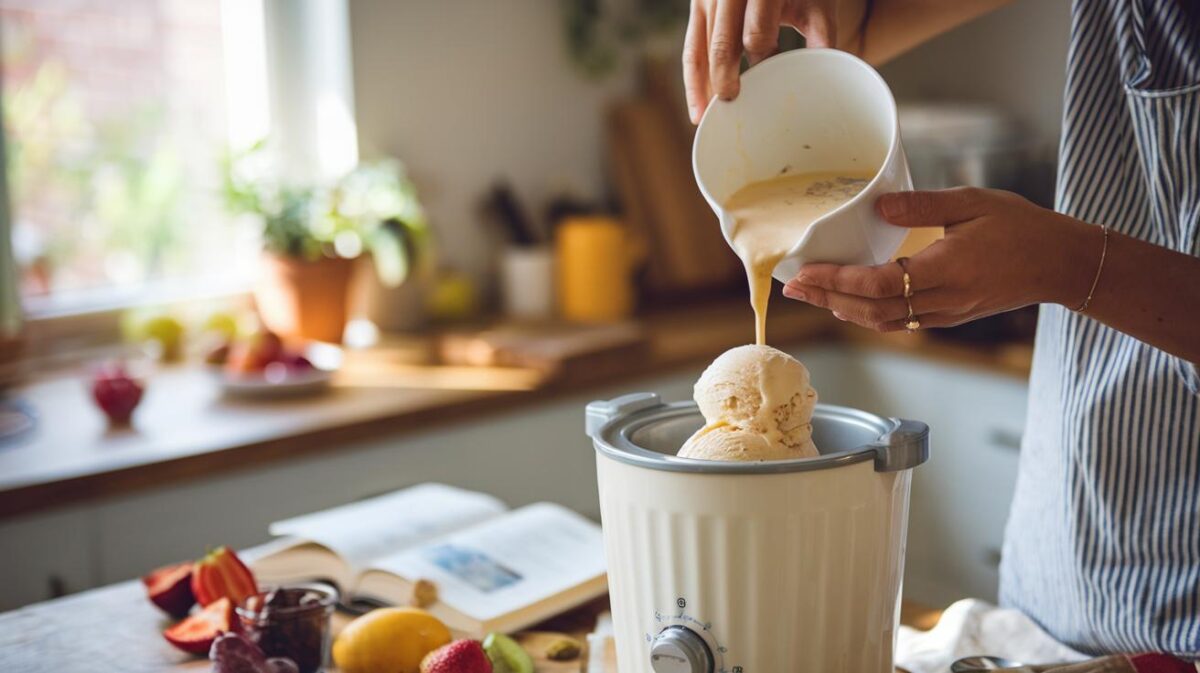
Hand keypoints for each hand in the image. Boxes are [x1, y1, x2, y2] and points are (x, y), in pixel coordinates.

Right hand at [683, 0, 839, 122]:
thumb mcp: (815, 2)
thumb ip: (821, 33)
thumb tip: (827, 74)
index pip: (756, 33)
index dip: (764, 60)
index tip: (773, 79)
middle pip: (722, 44)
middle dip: (725, 78)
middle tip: (732, 105)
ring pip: (700, 50)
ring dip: (703, 86)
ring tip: (707, 118)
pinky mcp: (698, 8)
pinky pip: (691, 50)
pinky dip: (694, 82)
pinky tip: (698, 109)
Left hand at [782, 188, 1101, 331]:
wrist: (1061, 264)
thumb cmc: (1022, 228)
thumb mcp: (972, 203)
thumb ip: (922, 205)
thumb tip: (877, 204)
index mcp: (945, 273)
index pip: (878, 286)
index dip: (837, 283)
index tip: (805, 274)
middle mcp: (941, 302)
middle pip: (870, 311)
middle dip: (826, 300)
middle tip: (791, 287)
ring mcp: (945, 314)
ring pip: (882, 322)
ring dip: (842, 310)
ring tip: (812, 293)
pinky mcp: (949, 317)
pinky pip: (898, 322)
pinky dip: (867, 314)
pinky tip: (851, 301)